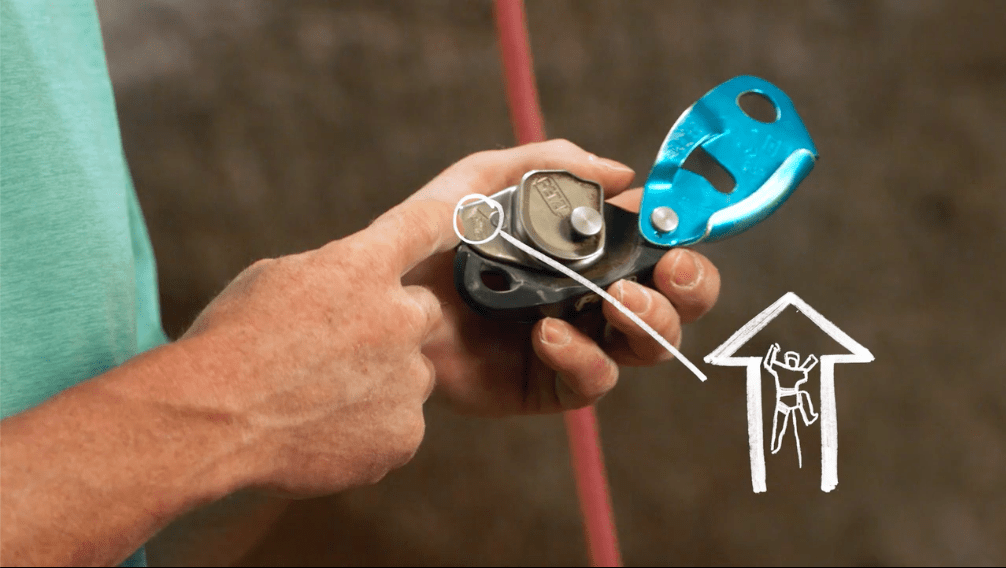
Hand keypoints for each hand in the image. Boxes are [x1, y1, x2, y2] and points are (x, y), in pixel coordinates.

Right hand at [179, 199, 456, 496]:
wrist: (210, 420)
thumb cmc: (229, 343)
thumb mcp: (276, 279)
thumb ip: (333, 276)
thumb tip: (352, 288)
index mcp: (363, 267)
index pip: (426, 223)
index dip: (461, 205)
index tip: (483, 199)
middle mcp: (398, 318)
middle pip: (421, 317)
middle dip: (392, 330)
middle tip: (340, 351)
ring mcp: (406, 380)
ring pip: (410, 377)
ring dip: (380, 383)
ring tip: (319, 397)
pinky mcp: (403, 434)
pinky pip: (398, 426)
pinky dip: (370, 429)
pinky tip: (323, 429)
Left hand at [402, 140, 720, 414]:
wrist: (382, 297)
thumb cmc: (431, 236)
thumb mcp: (484, 181)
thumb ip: (551, 167)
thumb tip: (625, 174)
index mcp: (589, 250)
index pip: (658, 244)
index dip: (681, 234)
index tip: (677, 222)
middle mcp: (591, 298)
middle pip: (675, 302)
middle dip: (690, 286)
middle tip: (669, 269)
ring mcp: (575, 343)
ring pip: (648, 346)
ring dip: (649, 321)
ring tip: (615, 300)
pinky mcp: (547, 385)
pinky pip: (591, 381)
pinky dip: (583, 357)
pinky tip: (547, 334)